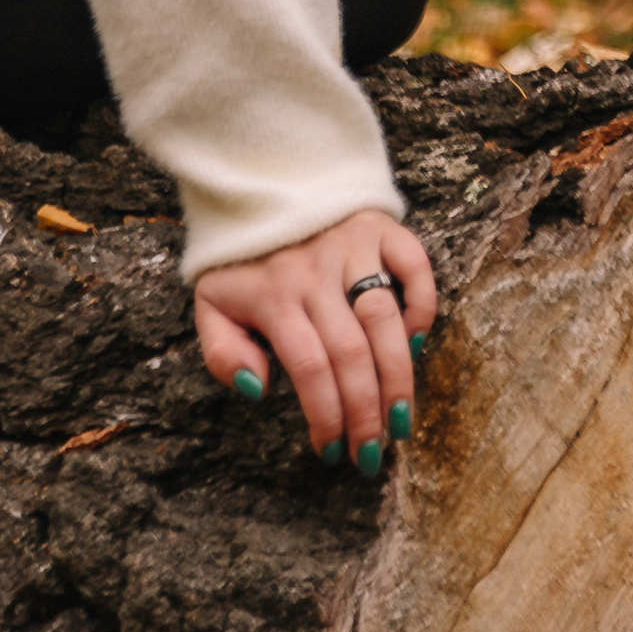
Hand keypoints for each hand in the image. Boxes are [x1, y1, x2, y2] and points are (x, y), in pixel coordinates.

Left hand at [191, 209, 438, 470]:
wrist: (257, 177)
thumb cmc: (239, 257)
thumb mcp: (210, 302)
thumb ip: (222, 352)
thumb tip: (257, 390)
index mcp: (273, 295)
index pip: (309, 368)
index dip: (326, 417)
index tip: (332, 453)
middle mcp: (315, 271)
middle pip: (351, 353)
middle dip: (366, 413)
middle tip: (373, 454)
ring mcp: (350, 245)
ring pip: (384, 318)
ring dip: (399, 375)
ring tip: (401, 420)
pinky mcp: (378, 225)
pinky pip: (413, 263)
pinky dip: (422, 303)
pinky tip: (416, 342)